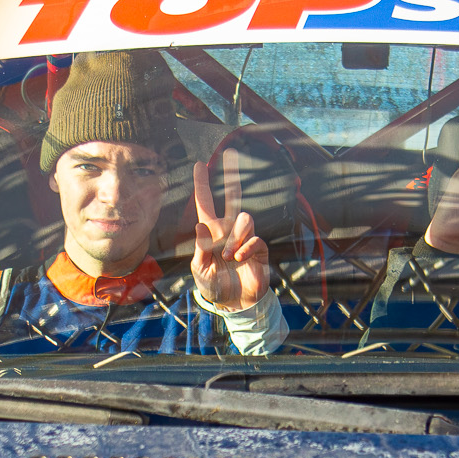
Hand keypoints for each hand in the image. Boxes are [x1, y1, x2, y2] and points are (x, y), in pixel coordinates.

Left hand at [192, 154, 272, 311]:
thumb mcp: (200, 270)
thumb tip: (200, 225)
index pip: (206, 203)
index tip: (199, 164)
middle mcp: (229, 230)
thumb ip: (200, 249)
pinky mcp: (258, 249)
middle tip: (232, 153)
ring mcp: (245, 238)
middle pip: (233, 197)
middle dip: (231, 175)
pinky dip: (246, 249)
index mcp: (211, 231)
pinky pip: (255, 239)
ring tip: (228, 256)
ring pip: (245, 219)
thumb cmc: (214, 286)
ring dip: (235, 236)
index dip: (202, 184)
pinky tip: (240, 259)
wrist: (235, 304)